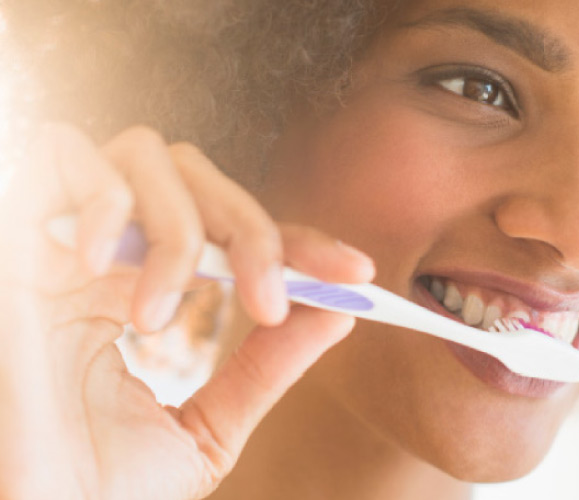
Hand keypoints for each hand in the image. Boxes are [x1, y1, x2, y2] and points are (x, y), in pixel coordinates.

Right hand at [0, 123, 373, 498]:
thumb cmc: (96, 491)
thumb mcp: (205, 429)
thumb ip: (265, 368)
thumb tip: (337, 312)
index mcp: (144, 289)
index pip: (235, 232)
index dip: (297, 241)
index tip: (355, 271)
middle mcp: (108, 254)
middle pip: (198, 176)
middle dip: (250, 232)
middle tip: (269, 303)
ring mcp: (60, 237)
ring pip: (144, 155)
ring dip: (177, 229)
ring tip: (157, 318)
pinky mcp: (12, 233)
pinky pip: (56, 151)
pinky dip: (100, 199)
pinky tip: (100, 270)